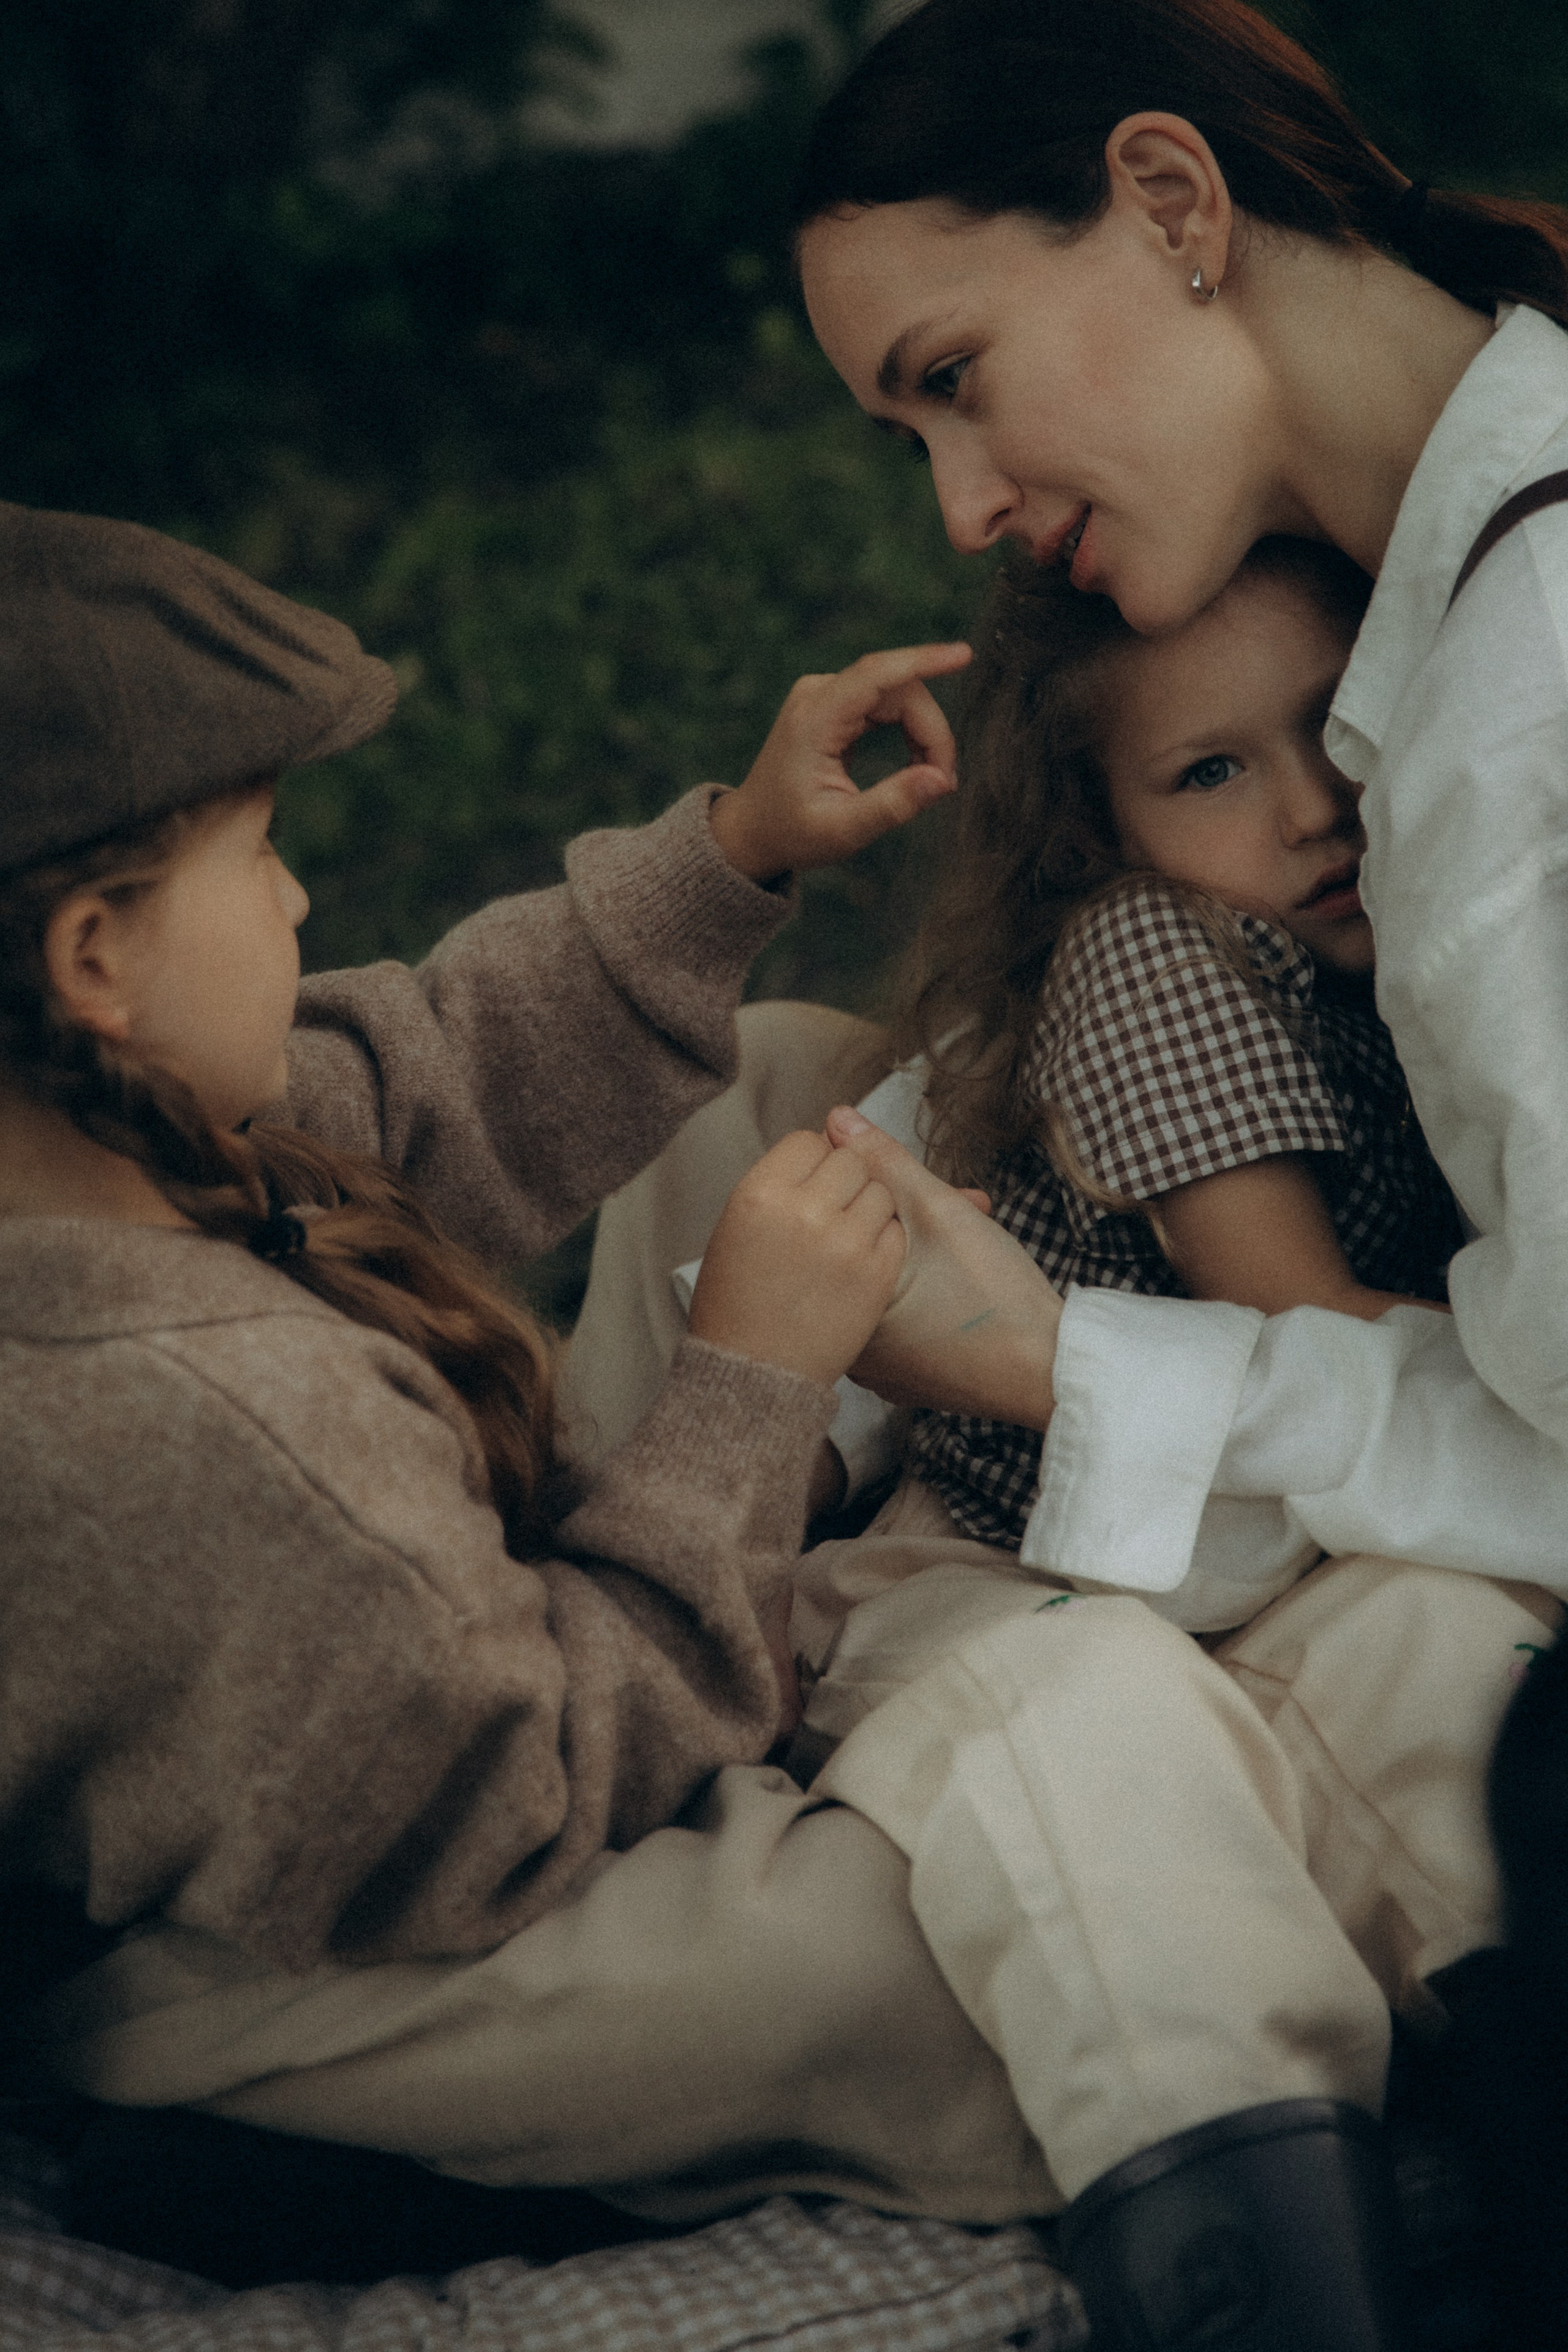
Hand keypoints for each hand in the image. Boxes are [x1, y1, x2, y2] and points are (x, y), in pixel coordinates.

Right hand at [687, 1129, 906, 1386]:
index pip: (808, 1141)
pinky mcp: (877, 1273)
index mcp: (760, 1193)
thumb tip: (829, 1133)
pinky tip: (859, 1262)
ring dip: (868, 1209)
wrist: (755, 1372)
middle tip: (830, 1213)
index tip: (809, 1185)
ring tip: (844, 1240)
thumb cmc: (738, 1304)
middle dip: (844, 1182)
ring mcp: (846, 1242)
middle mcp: (805, 1210)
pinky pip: (896, 1231)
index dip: (812, 1162)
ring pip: (880, 1192)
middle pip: (850, 1161)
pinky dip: (883, 1241)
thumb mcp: (736, 1229)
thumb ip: (779, 1183)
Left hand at [709, 643, 972, 881]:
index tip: (962, 655)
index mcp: (814, 720)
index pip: (876, 674)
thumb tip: (941, 780)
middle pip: (897, 689)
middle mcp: (818, 695)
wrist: (753, 830)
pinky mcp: (835, 703)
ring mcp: (825, 695)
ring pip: (896, 694)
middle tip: (943, 784)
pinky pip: (886, 702)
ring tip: (930, 780)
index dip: (922, 661)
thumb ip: (892, 805)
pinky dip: (909, 730)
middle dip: (931, 731)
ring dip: (923, 732)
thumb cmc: (792, 833)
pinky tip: (915, 765)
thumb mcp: (842, 831)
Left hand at [824, 1107, 1061, 1428]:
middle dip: (916, 1222)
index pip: (840, 1224)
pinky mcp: (910, 1380)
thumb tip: (836, 1117)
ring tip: (976, 1240)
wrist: (1050, 1372)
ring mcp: (881, 1371)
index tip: (933, 1193)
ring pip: (892, 1286)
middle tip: (968, 1211)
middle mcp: (850, 1346)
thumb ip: (886, 1161)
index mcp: (841, 1305)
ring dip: (928, 1254)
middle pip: (869, 1256)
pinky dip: (932, 1295)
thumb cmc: (994, 1298)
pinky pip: (908, 1322)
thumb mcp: (940, 1212)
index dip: (887, 1191)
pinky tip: (968, 1284)